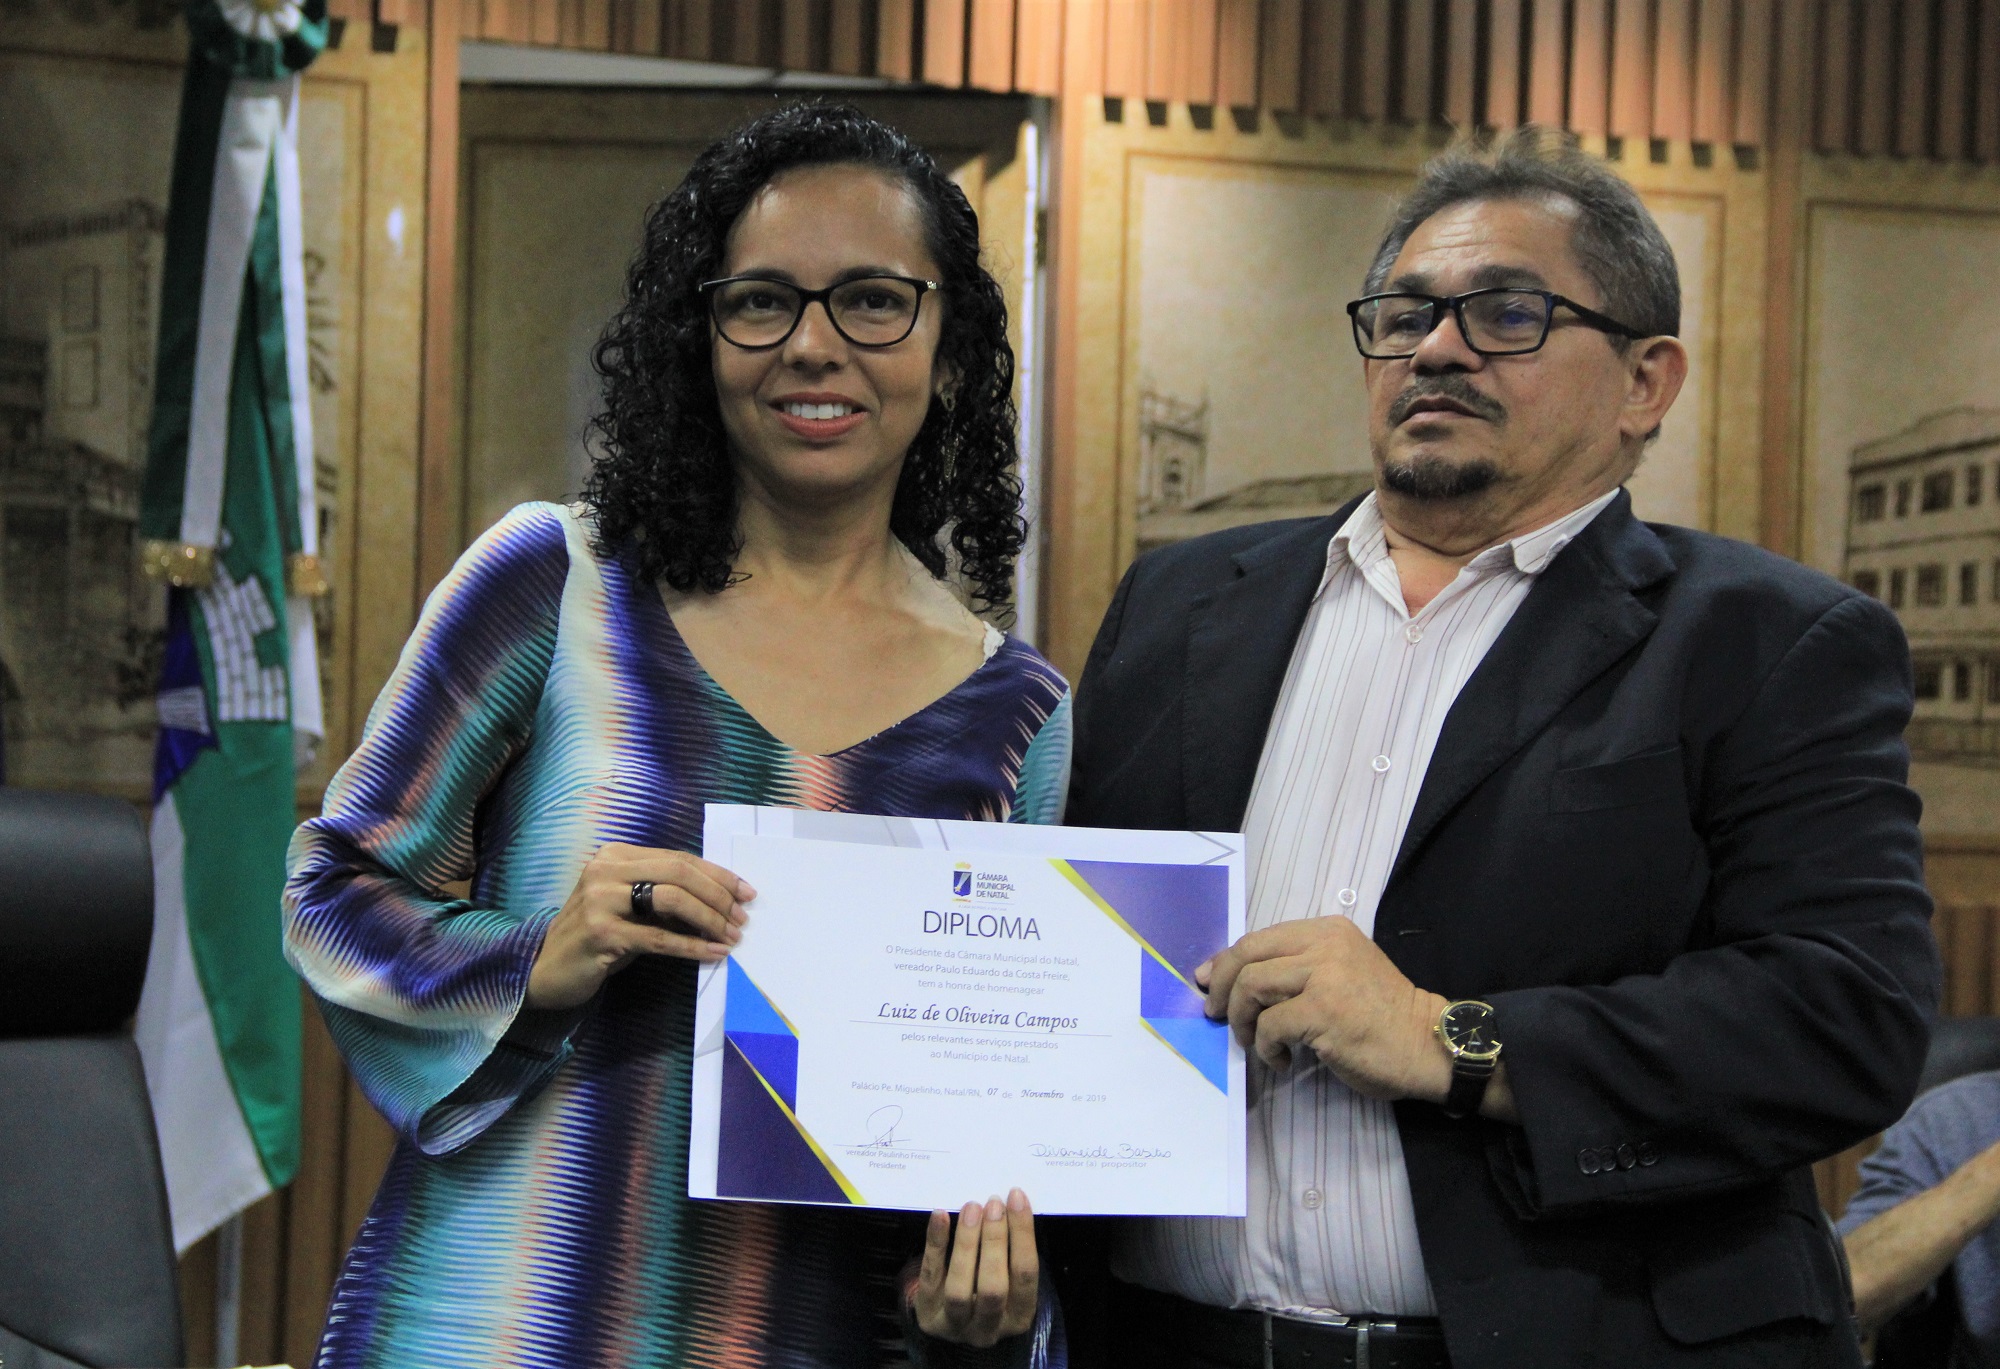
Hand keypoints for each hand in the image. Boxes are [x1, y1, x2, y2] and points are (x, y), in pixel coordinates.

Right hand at [526, 844, 752, 1009]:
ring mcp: (600, 900)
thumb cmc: (597, 937)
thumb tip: (722, 900)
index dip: (717, 875)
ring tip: (732, 936)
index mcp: (616, 855)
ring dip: (709, 920)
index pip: (679, 858)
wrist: (547, 969)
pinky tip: (713, 953)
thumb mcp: (630, 907)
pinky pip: (659, 938)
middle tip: (742, 918)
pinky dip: (692, 946)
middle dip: (718, 895)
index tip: (746, 892)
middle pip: (679, 873)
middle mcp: (606, 870)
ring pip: (672, 900)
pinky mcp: (601, 933)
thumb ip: (665, 895)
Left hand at [911, 1190, 1037, 1346]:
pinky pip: (931, 1277)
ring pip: (959, 1288)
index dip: (1023, 1235)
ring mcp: (956, 1325)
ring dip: (966, 1243)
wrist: (951, 1320)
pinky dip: (935, 1244)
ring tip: (971, 1208)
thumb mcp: (1008, 1279)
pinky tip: (940, 1216)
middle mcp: (989, 1328)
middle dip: (994, 1240)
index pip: (1025, 1275)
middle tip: (993, 1204)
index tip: (1016, 1198)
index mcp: (1019, 1317)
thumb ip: (1010, 1251)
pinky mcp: (928, 1314)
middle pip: (993, 1287)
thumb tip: (1008, 1204)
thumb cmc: (988, 1288)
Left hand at [1197, 916, 1450, 1101]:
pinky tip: (1283, 1061)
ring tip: (1255, 1043)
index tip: (1210, 984)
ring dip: (1241, 1021)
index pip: (1258, 938)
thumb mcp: (1340, 972)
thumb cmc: (1382, 1015)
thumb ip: (1297, 968)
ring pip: (1252, 987)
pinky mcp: (1323, 1011)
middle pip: (1246, 956)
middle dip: (1223, 989)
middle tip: (1217, 1016)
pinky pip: (1270, 1026)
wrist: (1427, 1044)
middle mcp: (1324, 944)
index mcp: (1327, 930)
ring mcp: (1324, 975)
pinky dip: (1266, 1048)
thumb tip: (1232, 979)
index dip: (1225, 962)